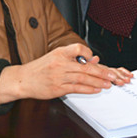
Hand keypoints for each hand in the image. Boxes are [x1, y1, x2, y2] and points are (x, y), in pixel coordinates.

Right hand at [0, 43, 131, 103]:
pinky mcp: (57, 88)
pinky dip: (88, 89)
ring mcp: (58, 76)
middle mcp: (59, 64)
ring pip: (83, 78)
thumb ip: (73, 57)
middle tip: (113, 75)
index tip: (95, 59)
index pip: (77, 49)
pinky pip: (76, 88)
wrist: (23, 79)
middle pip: (85, 67)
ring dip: (98, 81)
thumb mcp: (55, 57)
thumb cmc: (40, 68)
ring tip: (108, 83)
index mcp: (59, 53)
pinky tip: (96, 89)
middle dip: (102, 72)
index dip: (88, 53)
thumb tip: (94, 58)